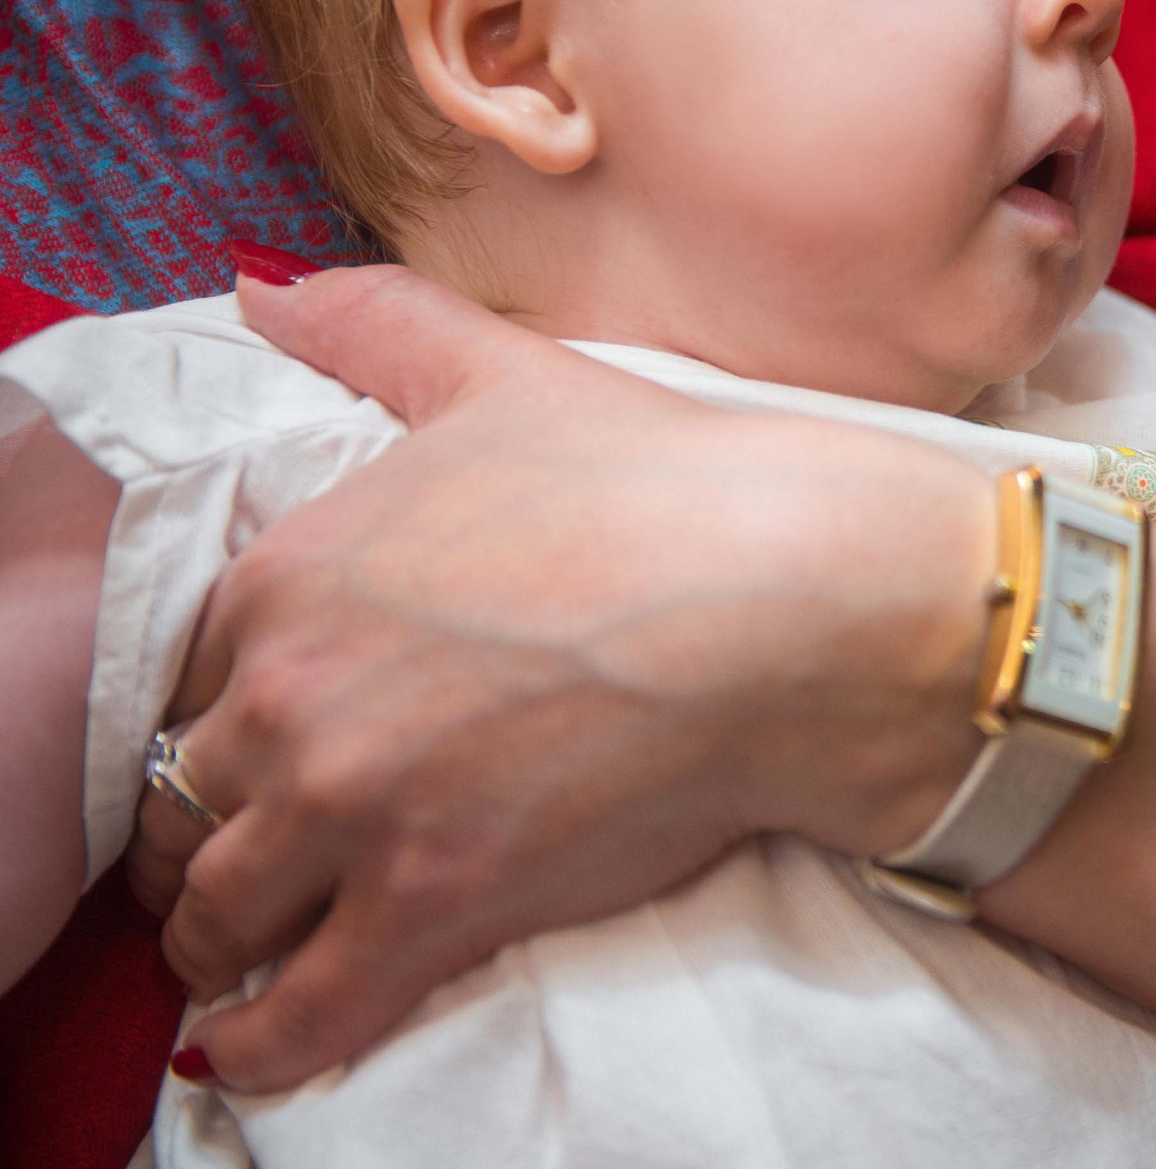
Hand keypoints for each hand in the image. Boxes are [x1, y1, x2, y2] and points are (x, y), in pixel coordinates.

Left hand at [130, 266, 993, 1092]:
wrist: (793, 599)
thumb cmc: (664, 483)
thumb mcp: (506, 377)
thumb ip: (375, 326)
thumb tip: (270, 288)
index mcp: (292, 574)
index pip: (188, 680)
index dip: (223, 712)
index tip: (262, 739)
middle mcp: (293, 695)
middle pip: (189, 799)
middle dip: (212, 824)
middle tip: (259, 841)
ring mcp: (355, 809)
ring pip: (219, 908)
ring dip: (222, 929)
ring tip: (250, 941)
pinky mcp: (432, 905)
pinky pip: (297, 1012)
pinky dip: (263, 1038)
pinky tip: (255, 1042)